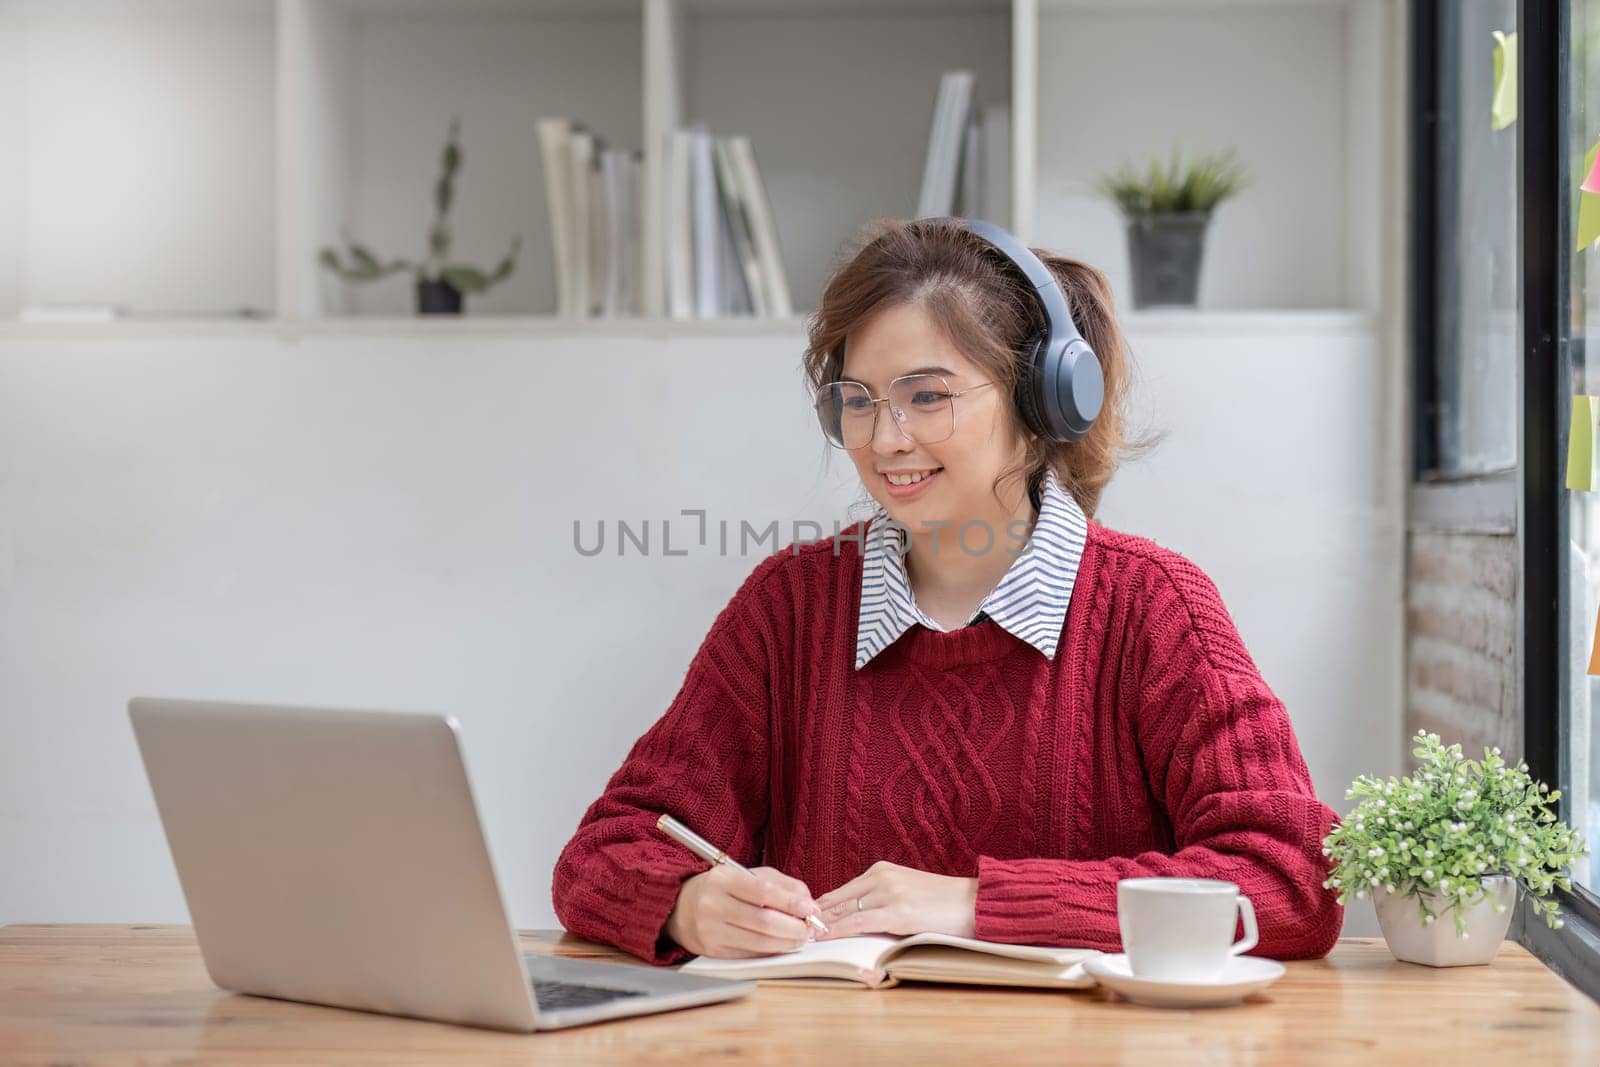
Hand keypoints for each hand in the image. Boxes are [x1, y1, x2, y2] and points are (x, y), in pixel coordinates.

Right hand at [664, 864, 822, 958]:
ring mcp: (710, 931)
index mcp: (722, 879)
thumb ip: (781, 885)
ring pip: (759, 942)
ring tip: (800, 938)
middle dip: (794, 928)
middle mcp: (713, 905)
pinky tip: (780, 945)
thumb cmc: (722, 888)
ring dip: (787, 942)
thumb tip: (810, 905)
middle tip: (810, 928)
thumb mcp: (748, 875)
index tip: (811, 909)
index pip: (763, 892)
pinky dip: (771, 951)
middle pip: (763, 922)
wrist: (680, 907)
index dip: (791, 902)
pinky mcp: (712, 951)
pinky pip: (749, 954)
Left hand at [814, 861, 978, 939]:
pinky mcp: (899, 912)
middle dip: (814, 918)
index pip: (840, 891)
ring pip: (844, 910)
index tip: (801, 922)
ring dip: (822, 925)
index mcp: (882, 870)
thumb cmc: (944, 904)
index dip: (819, 909)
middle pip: (836, 899)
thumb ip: (881, 900)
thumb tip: (855, 919)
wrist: (976, 903)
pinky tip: (825, 937)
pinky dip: (839, 930)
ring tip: (802, 937)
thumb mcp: (907, 893)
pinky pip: (859, 921)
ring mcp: (890, 893)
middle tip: (793, 931)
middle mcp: (882, 877)